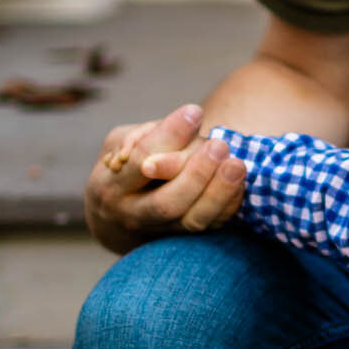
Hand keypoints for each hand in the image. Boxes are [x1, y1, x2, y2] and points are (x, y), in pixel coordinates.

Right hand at [83, 103, 250, 253]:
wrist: (117, 212)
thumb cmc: (124, 164)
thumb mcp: (122, 141)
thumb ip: (150, 135)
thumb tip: (187, 121)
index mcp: (110, 185)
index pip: (141, 160)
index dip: (170, 136)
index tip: (195, 112)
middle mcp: (132, 214)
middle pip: (167, 203)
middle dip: (196, 175)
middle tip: (219, 146)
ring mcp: (159, 231)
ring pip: (192, 220)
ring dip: (219, 193)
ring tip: (236, 165)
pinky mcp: (183, 236)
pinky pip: (211, 226)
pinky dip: (228, 204)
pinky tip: (238, 181)